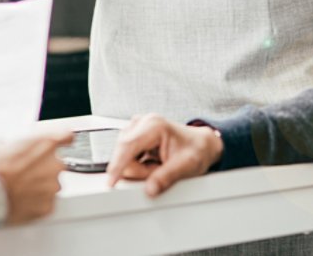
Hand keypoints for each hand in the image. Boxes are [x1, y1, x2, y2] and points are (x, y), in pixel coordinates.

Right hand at [0, 130, 72, 224]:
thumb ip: (9, 144)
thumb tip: (4, 145)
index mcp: (46, 144)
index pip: (66, 136)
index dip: (62, 140)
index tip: (60, 143)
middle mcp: (54, 165)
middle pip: (56, 164)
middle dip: (43, 167)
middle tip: (24, 172)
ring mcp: (52, 187)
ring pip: (51, 184)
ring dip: (39, 185)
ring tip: (19, 189)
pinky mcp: (48, 207)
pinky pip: (46, 202)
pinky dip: (36, 202)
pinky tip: (20, 201)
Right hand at [106, 114, 222, 196]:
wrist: (201, 144)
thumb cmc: (196, 150)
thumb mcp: (187, 166)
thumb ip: (167, 178)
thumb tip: (150, 189)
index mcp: (154, 125)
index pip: (128, 146)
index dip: (118, 165)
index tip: (111, 182)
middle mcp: (142, 122)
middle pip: (124, 153)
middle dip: (139, 170)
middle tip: (160, 171)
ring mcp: (137, 128)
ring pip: (124, 156)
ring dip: (139, 168)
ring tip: (159, 166)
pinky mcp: (135, 136)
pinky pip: (127, 157)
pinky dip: (139, 165)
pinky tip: (153, 163)